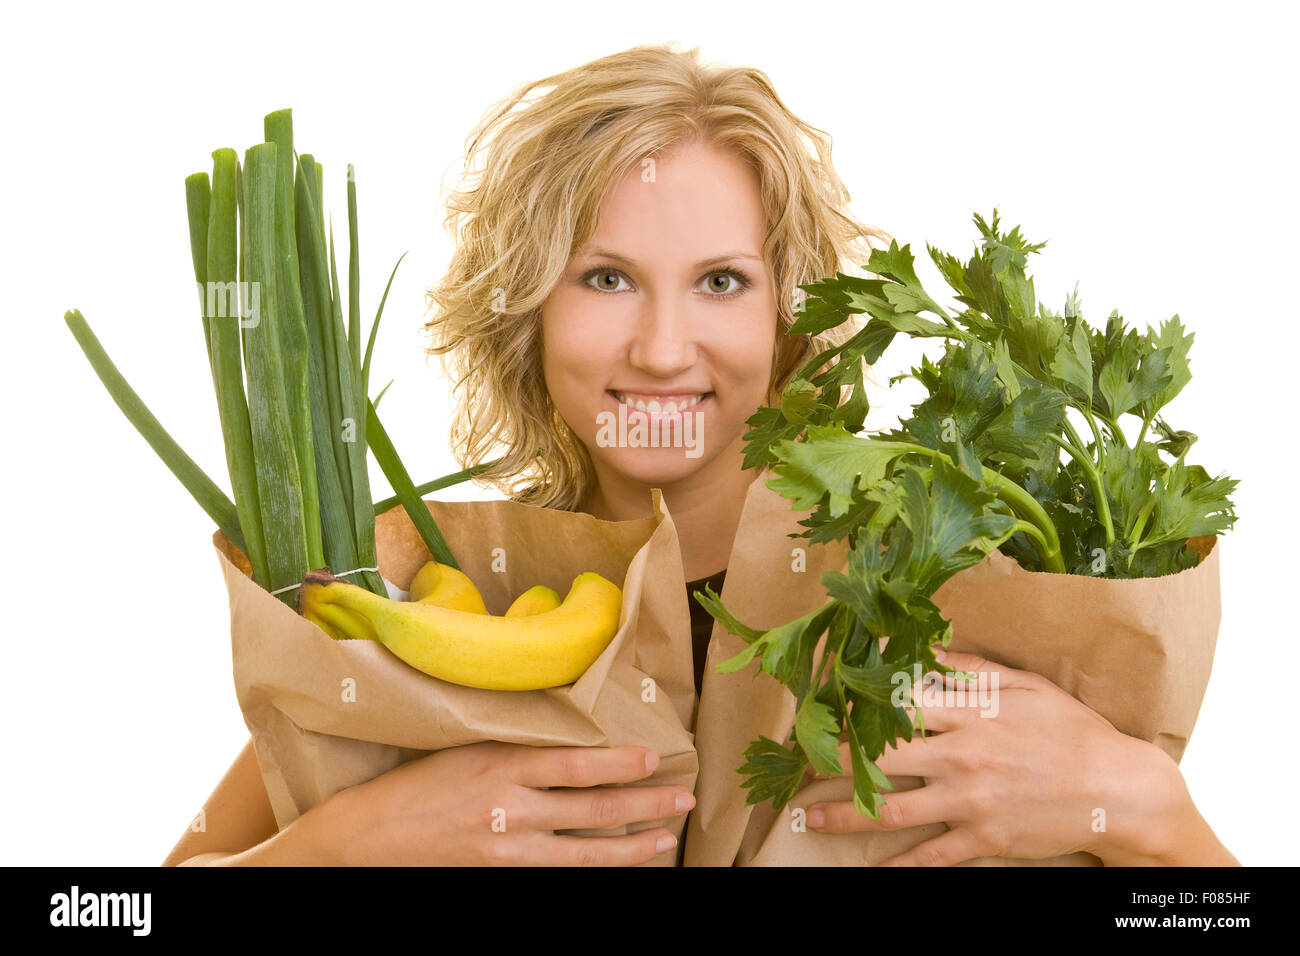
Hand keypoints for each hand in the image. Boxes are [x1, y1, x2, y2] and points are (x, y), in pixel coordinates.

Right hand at [310, 741, 693, 864]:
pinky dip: (595, 866)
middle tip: (683, 796)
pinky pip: (560, 871)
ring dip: (634, 845)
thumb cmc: (416, 783)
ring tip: (667, 837)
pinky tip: (621, 861)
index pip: (577, 763)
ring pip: (585, 850)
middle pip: (594, 808)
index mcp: (501, 763)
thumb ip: (519, 748)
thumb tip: (575, 742)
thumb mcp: (468, 747)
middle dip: (646, 803)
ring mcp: (507, 848)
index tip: (655, 756)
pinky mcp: (500, 872)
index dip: (621, 762)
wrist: (367, 837)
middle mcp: (509, 807)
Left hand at [805, 648, 1193, 865]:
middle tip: (797, 763)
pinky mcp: (983, 840)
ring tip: (813, 818)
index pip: (894, 707)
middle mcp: (959, 757)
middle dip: (832, 761)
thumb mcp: (1024, 686)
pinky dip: (899, 867)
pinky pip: (931, 856)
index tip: (819, 706)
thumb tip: (923, 647)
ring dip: (846, 815)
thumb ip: (969, 668)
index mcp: (967, 715)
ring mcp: (969, 802)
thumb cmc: (1072, 730)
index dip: (851, 706)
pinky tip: (872, 870)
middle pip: (880, 758)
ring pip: (893, 810)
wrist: (1118, 790)